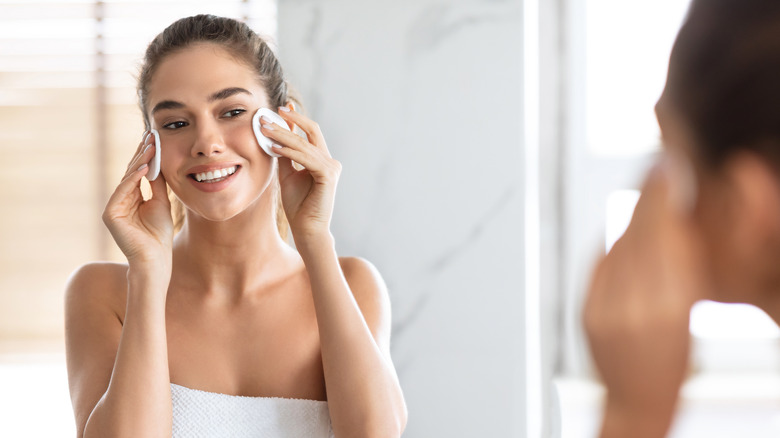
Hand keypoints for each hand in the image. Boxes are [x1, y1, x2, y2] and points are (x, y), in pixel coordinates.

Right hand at [102, 131, 172, 268]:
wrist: (155, 258)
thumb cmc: (159, 234)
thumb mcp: (161, 203)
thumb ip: (156, 184)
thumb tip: (156, 163)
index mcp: (132, 197)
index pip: (138, 172)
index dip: (146, 156)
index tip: (154, 138)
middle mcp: (121, 200)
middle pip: (132, 172)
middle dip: (142, 153)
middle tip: (151, 135)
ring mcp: (114, 206)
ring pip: (127, 179)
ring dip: (140, 162)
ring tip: (151, 146)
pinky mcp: (110, 214)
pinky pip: (123, 191)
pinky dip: (133, 179)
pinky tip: (144, 167)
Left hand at [259, 107, 340, 239]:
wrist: (306, 228)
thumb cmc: (298, 205)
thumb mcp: (288, 175)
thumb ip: (285, 157)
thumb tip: (275, 138)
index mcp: (322, 160)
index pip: (311, 133)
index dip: (297, 120)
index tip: (282, 108)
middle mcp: (330, 161)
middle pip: (312, 131)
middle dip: (292, 120)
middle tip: (273, 111)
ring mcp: (331, 168)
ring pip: (305, 144)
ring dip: (284, 135)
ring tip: (265, 129)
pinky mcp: (328, 176)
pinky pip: (306, 158)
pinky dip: (290, 152)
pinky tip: (275, 147)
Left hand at [583, 155, 707, 437]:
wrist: (633, 402)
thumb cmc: (671, 366)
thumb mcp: (686, 315)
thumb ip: (683, 271)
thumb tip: (676, 221)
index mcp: (669, 308)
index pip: (665, 236)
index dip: (665, 196)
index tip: (670, 166)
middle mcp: (633, 306)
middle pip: (641, 234)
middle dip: (650, 196)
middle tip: (659, 164)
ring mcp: (605, 309)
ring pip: (621, 246)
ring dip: (634, 214)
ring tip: (648, 189)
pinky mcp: (587, 312)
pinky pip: (602, 265)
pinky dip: (615, 241)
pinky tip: (625, 227)